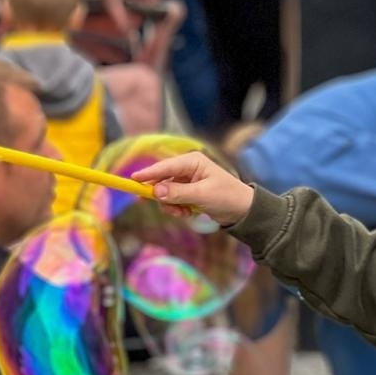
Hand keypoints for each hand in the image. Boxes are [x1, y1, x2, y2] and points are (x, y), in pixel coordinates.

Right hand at [133, 153, 253, 225]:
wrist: (243, 211)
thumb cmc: (227, 197)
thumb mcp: (201, 195)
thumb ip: (177, 193)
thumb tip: (155, 192)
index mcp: (192, 161)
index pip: (165, 167)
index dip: (148, 174)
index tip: (133, 180)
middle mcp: (187, 168)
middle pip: (162, 180)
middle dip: (163, 196)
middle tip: (169, 208)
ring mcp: (187, 180)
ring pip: (165, 193)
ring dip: (171, 205)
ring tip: (184, 212)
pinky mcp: (188, 192)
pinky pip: (172, 200)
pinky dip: (176, 208)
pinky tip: (188, 213)